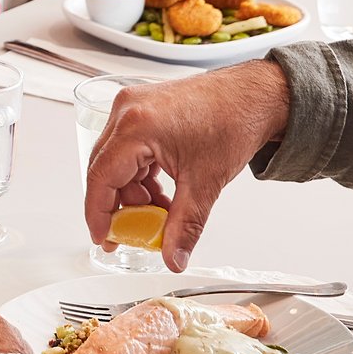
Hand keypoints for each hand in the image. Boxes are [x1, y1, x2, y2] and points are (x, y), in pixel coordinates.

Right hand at [85, 59, 289, 271]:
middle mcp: (128, 111)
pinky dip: (140, 175)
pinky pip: (128, 149)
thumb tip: (172, 257)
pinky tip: (161, 193)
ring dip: (133, 192)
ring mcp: (133, 107)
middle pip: (105, 170)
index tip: (104, 237)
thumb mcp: (206, 183)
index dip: (98, 213)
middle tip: (131, 234)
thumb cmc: (234, 120)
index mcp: (137, 125)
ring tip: (159, 212)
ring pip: (116, 161)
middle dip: (118, 206)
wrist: (253, 96)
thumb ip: (185, 226)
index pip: (101, 177)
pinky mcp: (142, 109)